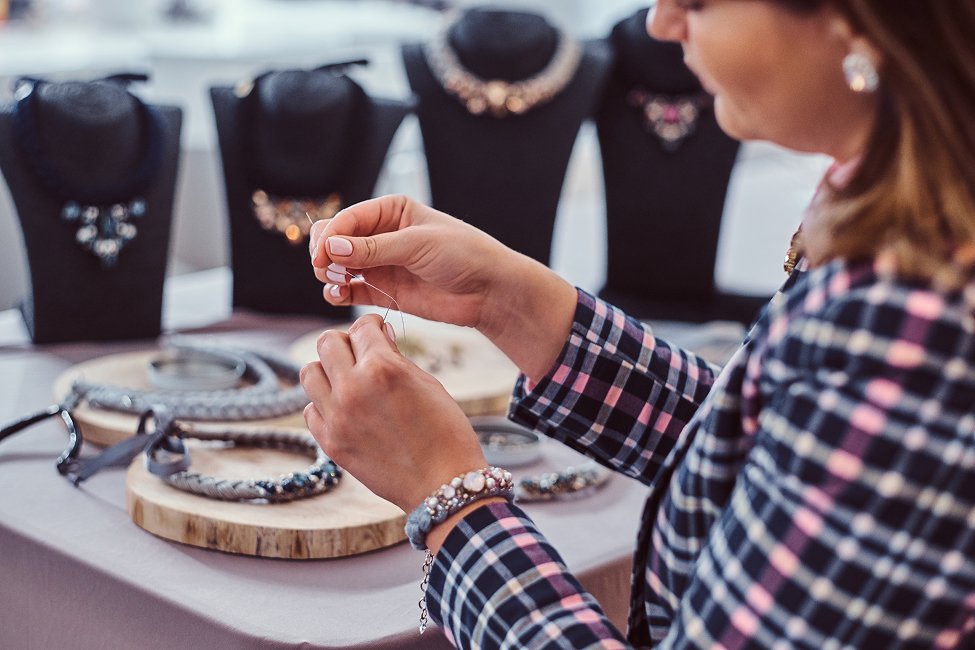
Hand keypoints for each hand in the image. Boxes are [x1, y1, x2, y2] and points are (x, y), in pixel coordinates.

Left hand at [300, 314, 487, 512]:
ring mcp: (337, 417)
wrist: (442, 484)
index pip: (361, 327)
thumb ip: (397, 358)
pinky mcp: (331, 443)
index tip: (376, 330)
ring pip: (310, 372)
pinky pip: (311, 409)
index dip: (372, 325)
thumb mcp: (429, 384)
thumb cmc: (446, 432)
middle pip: (327, 342)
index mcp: (382, 368)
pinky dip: (323, 403)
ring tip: (347, 379)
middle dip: (346, 342)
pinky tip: (344, 408)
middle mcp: (353, 388)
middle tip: (360, 353)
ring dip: (328, 370)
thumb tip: (380, 336)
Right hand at [309, 195, 510, 330]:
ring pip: (338, 265)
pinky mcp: (384, 291)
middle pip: (335, 240)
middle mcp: (381, 235)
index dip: (329, 236)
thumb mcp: (418, 244)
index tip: (323, 257)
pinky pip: (350, 290)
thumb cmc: (463, 255)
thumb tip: (330, 247)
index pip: (347, 219)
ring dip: (329, 273)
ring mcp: (381, 263)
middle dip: (325, 253)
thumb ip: (373, 248)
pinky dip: (338, 292)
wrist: (489, 290)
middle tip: (329, 271)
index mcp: (391, 211)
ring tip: (338, 284)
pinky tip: (338, 295)